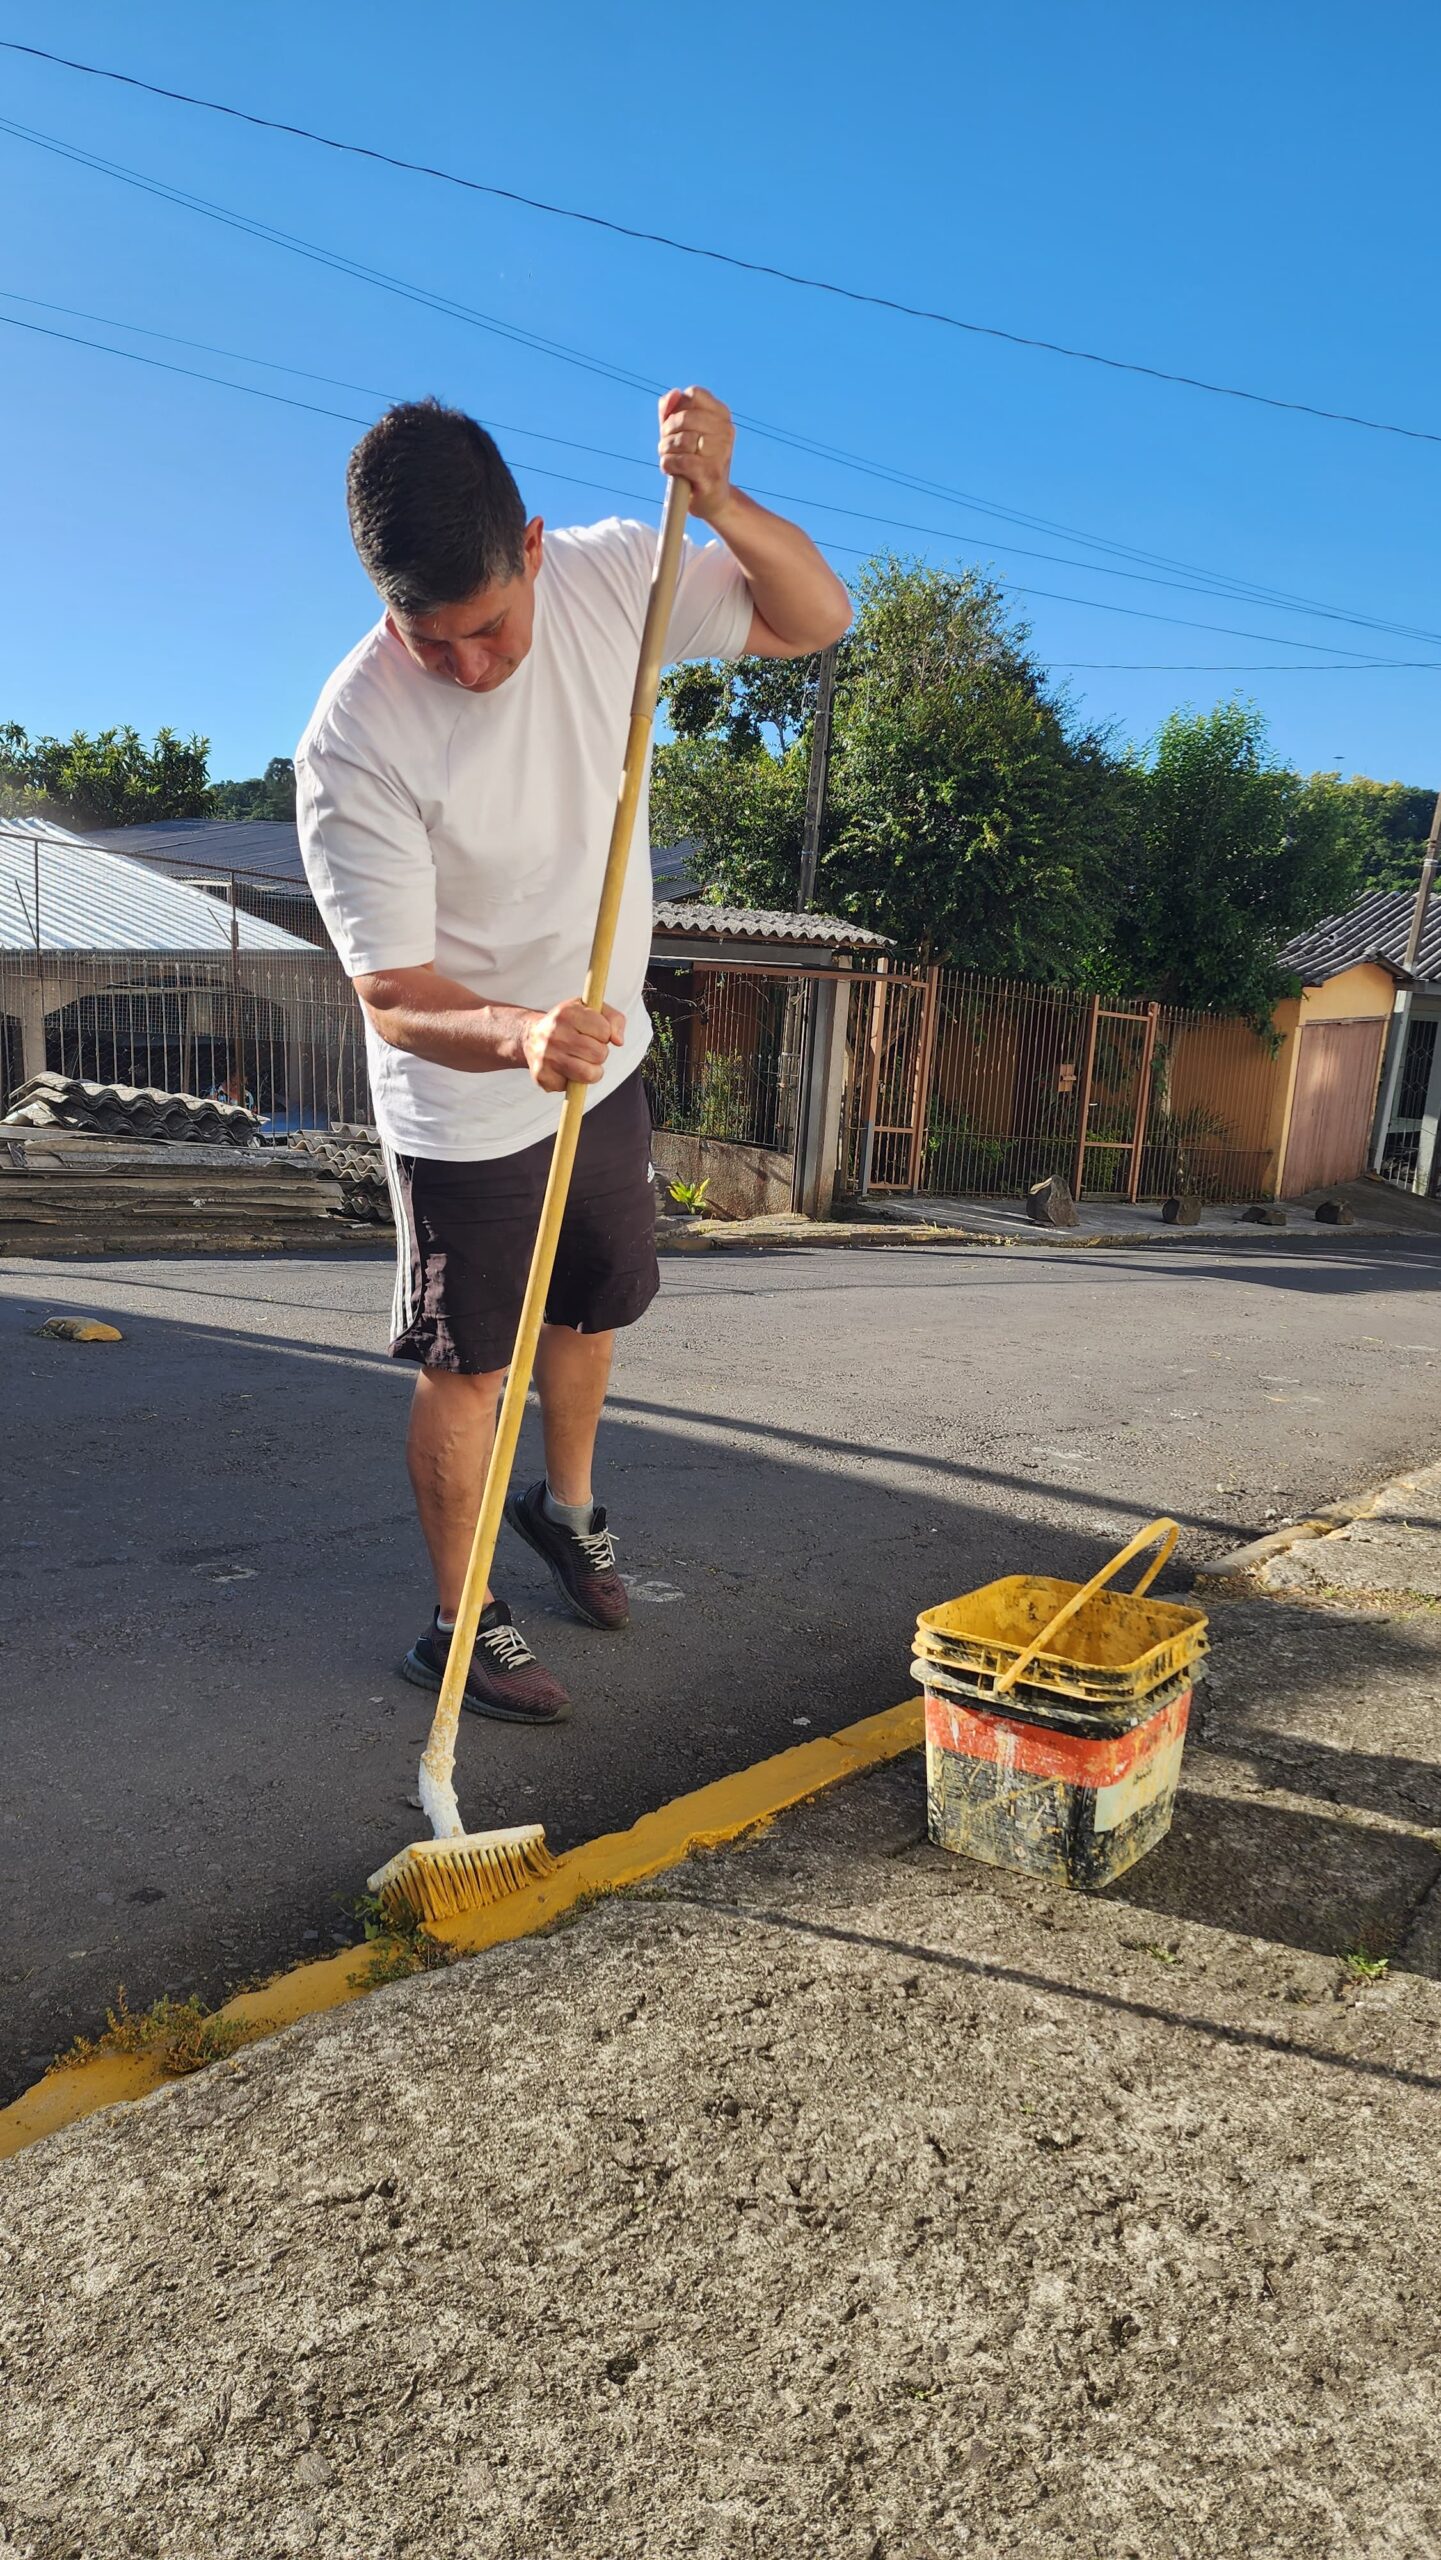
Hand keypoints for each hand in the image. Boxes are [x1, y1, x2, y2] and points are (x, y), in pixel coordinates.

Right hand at [522, 997, 624, 1091]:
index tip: (593, 1032)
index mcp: (567, 1013)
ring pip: (589, 1074)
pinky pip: (573, 1088)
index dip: (604, 1034)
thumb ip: (614, 1019)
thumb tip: (618, 1041)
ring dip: (592, 1070)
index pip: (605, 1031)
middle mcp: (554, 1034)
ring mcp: (546, 1056)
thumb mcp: (592, 1010)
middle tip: (587, 1048)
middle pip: (599, 1054)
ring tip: (582, 1060)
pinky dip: (574, 1081)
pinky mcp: (542, 1076)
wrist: (531, 1035)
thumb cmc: (569, 1023)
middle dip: (599, 1053)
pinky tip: (565, 1068)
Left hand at [658, 386, 735, 525]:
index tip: (675, 425)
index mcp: (722, 415)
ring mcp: (721, 453)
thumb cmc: (694, 460)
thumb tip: (673, 394)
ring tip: (669, 457)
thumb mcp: (681, 431)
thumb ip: (672, 409)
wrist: (711, 498)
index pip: (693, 394)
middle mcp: (726, 431)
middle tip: (666, 445)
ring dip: (666, 450)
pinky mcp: (711, 474)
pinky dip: (669, 464)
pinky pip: (682, 461)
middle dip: (667, 431)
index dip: (676, 408)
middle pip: (684, 417)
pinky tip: (670, 469)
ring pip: (682, 440)